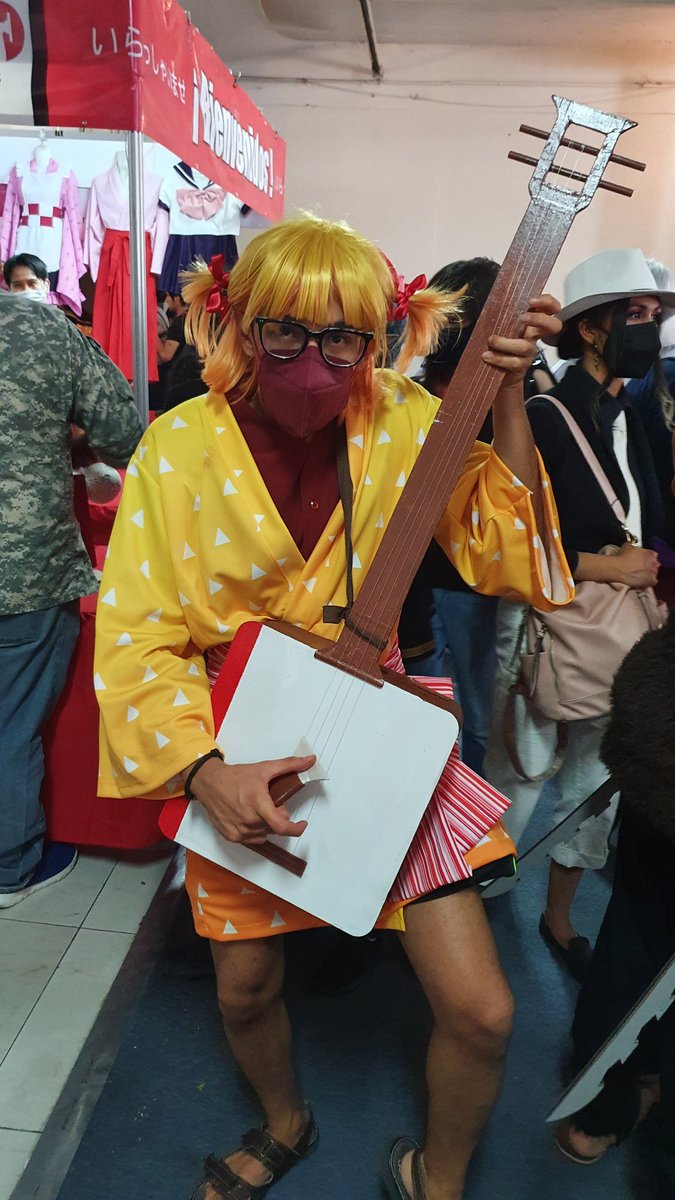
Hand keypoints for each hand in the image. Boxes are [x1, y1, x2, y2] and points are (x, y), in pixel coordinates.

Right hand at [185, 753, 315, 845]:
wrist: (209, 783)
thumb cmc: (235, 777)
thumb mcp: (264, 768)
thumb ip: (289, 765)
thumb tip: (310, 760)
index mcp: (258, 804)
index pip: (281, 826)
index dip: (296, 829)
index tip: (302, 824)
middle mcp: (248, 820)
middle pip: (275, 827)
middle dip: (277, 816)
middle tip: (269, 803)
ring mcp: (239, 831)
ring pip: (264, 834)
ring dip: (266, 824)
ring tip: (257, 809)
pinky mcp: (231, 837)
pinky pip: (253, 839)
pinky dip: (255, 830)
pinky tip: (249, 817)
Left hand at [482, 294, 561, 388]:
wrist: (500, 372)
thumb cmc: (500, 342)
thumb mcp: (504, 325)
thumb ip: (505, 314)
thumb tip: (493, 300)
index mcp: (534, 322)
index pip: (551, 308)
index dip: (547, 302)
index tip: (531, 301)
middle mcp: (535, 336)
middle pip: (553, 326)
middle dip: (540, 319)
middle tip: (523, 317)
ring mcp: (530, 352)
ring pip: (525, 346)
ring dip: (506, 343)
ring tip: (491, 339)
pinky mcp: (522, 366)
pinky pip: (514, 362)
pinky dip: (499, 359)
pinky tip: (487, 355)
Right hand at [615, 543, 659, 588]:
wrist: (618, 569)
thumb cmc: (622, 557)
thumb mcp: (628, 546)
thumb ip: (635, 547)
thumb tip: (633, 547)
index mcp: (650, 553)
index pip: (653, 555)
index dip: (647, 557)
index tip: (642, 559)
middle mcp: (655, 562)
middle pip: (654, 564)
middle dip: (649, 565)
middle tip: (640, 567)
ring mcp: (654, 572)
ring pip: (654, 573)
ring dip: (648, 573)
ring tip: (640, 575)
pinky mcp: (651, 581)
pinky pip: (653, 582)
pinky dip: (648, 582)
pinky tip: (642, 581)